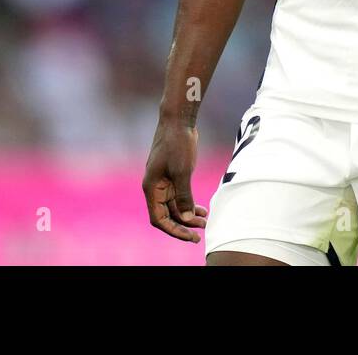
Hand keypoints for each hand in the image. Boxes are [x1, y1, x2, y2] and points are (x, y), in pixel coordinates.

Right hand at [142, 119, 208, 241]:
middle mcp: (155, 186)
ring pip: (174, 206)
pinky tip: (202, 209)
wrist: (178, 120)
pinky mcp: (172, 175)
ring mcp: (163, 181)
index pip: (159, 218)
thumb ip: (184, 197)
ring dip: (188, 214)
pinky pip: (179, 196)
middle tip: (202, 231)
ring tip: (205, 220)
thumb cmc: (177, 144)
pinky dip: (189, 203)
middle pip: (167, 214)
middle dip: (184, 224)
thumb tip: (185, 220)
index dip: (173, 230)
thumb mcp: (182, 172)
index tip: (190, 236)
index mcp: (151, 187)